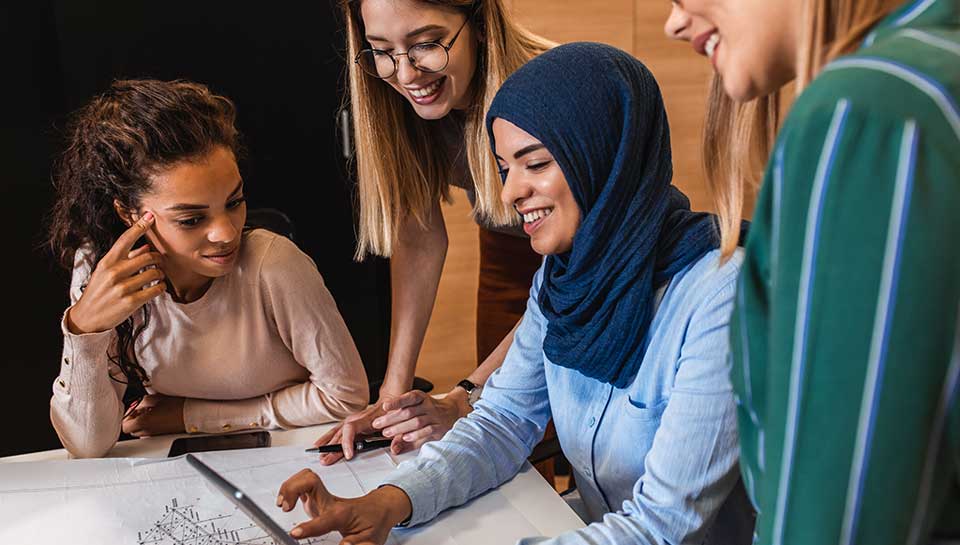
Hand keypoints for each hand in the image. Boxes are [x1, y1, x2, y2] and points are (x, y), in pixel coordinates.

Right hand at [66, 212, 164, 334]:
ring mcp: (122, 287)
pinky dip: (161, 287)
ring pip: (154, 273)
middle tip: (159, 262)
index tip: (150, 216)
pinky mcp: (131, 301)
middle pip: (148, 256)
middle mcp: (114, 272)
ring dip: (160, 274)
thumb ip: (125, 258)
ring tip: (157, 277)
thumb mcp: (106, 271)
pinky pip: (156, 289)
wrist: (87, 317)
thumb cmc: (99, 291)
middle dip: (158, 258)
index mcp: (107, 262)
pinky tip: (158, 288)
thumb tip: (145, 246)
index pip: (125, 239)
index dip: (139, 226)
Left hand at [121, 394, 184, 436]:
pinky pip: (150, 432)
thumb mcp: (156, 398)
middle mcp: (147, 431)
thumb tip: (139, 405)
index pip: (124, 425)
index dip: (126, 417)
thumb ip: (142, 402)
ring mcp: (155, 435)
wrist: (192, 414)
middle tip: (140, 410)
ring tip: (150, 412)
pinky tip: (157, 416)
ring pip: (140, 431)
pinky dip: (150, 425)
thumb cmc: (177, 407)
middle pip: (131, 430)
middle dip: (134, 420)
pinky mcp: (162, 435)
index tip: (132, 409)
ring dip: (142, 423)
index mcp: (143, 423)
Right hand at [277, 469, 410, 543]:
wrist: (381, 507)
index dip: (309, 527)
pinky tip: (287, 499)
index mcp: (343, 514)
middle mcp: (331, 502)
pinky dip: (291, 487)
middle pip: (310, 482)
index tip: (295, 533)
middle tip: (285, 507)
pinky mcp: (319, 497)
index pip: (324, 519)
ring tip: (283, 503)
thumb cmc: (375, 521)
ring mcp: (324, 497)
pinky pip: (303, 483)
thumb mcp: (370, 540)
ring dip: (290, 487)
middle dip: (292, 490)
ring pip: (305, 478)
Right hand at [313, 399, 391, 463]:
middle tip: (325, 460)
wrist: (393, 400)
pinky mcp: (351, 422)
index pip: (351, 429)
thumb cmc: (395, 412)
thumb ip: (398, 437)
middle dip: (332, 448)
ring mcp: (353, 420)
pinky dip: (328, 437)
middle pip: (341, 433)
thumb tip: (394, 449)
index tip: (348, 454)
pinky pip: (337, 430)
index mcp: (368, 419)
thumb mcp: (401, 425)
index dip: (347, 442)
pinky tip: (320, 443)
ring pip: (336, 431)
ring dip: (327, 442)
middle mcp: (357, 419)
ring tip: (318, 453)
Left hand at [372, 388, 469, 453]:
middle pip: (408, 411)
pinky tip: (405, 438)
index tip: (385, 406)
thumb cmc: (430, 413)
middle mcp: (428, 406)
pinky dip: (415, 435)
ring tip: (387, 433)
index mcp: (421, 398)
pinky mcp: (440, 428)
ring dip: (400, 428)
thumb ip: (403, 427)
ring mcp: (435, 417)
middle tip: (378, 425)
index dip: (396, 401)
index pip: (408, 398)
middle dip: (391, 419)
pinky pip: (427, 430)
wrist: (454, 412)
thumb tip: (392, 446)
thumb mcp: (417, 413)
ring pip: (416, 421)